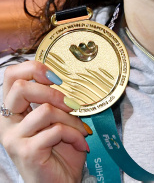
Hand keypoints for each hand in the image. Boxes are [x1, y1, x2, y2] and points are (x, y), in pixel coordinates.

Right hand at [0, 61, 89, 182]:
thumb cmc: (59, 150)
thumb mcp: (56, 118)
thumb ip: (54, 98)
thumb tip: (69, 75)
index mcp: (12, 110)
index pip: (11, 75)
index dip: (33, 68)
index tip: (55, 76)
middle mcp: (7, 122)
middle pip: (20, 87)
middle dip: (51, 91)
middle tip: (70, 103)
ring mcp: (14, 138)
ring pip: (45, 109)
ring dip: (70, 118)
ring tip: (80, 128)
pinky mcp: (27, 151)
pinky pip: (56, 130)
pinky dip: (75, 134)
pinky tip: (81, 143)